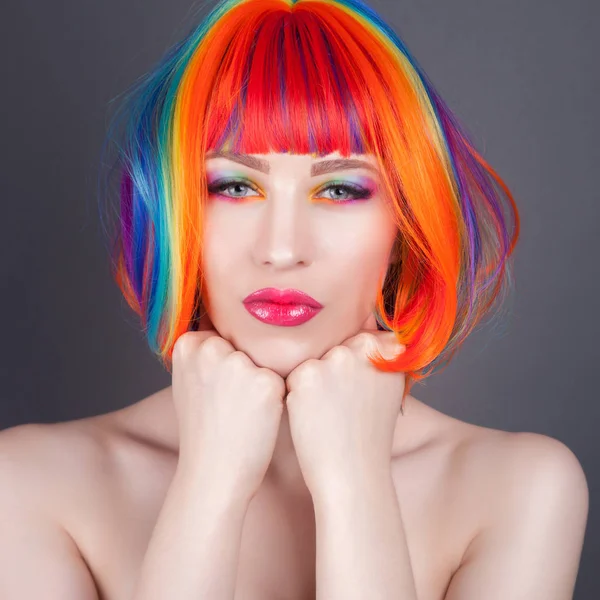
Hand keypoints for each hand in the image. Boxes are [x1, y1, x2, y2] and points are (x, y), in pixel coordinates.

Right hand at [171, 313, 285, 502]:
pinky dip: (277, 396)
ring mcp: (238, 363)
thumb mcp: (191, 379)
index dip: (227, 361)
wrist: (213, 472)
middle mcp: (211, 347)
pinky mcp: (265, 382)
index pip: (223, 333)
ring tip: (244, 410)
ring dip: (262, 380)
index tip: (218, 389)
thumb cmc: (205, 427)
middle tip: (233, 402)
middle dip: (246, 367)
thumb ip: (205, 350)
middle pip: (246, 343)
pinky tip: (259, 417)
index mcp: (188, 343)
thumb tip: (230, 323)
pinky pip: (281, 377)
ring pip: (265, 358)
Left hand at [284, 313, 405, 496]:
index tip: (357, 391)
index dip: (354, 368)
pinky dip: (298, 397)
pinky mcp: (307, 375)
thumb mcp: (385, 387)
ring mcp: (335, 359)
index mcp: (388, 348)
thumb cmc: (368, 434)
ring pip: (314, 361)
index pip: (361, 339)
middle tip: (343, 407)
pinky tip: (314, 417)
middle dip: (333, 372)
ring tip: (330, 413)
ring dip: (315, 383)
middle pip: (334, 348)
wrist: (353, 473)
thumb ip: (377, 356)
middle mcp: (363, 346)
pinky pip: (294, 378)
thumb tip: (366, 321)